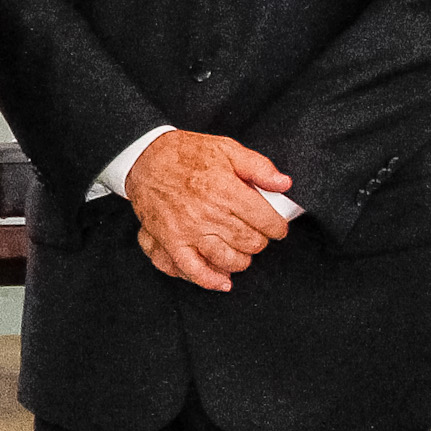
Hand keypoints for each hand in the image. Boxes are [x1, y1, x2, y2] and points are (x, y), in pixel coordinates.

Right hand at [123, 131, 294, 291]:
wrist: (145, 158)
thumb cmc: (187, 153)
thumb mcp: (227, 149)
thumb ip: (259, 167)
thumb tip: (285, 184)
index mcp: (225, 189)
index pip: (266, 220)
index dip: (278, 227)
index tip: (277, 227)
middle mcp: (208, 213)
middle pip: (250, 242)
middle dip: (260, 241)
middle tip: (256, 234)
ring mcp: (188, 230)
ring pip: (228, 259)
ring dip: (241, 259)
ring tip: (242, 251)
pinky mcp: (171, 241)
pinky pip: (193, 269)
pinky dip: (211, 280)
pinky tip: (224, 282)